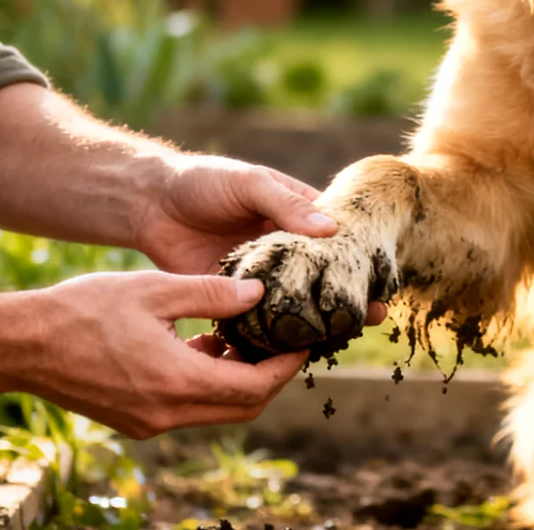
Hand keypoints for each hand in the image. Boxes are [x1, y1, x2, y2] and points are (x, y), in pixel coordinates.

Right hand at [7, 271, 306, 437]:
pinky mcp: (134, 420)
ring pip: (214, 409)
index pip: (255, 388)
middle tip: (281, 339)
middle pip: (241, 406)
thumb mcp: (154, 290)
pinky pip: (186, 407)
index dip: (286, 365)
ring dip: (235, 378)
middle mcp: (166, 413)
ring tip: (241, 334)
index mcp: (176, 381)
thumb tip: (259, 292)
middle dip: (268, 375)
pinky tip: (201, 344)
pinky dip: (205, 382)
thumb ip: (211, 293)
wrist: (19, 344)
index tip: (303, 340)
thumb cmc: (82, 309)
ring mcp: (148, 422)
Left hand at [133, 154, 387, 324]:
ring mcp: (259, 278)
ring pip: (294, 303)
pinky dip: (275, 335)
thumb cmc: (205, 181)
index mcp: (295, 217)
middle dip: (348, 296)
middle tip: (375, 315)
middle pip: (322, 277)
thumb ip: (285, 204)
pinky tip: (292, 351)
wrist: (150, 203)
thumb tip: (331, 229)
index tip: (382, 280)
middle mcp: (283, 251)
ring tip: (342, 338)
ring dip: (316, 321)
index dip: (359, 259)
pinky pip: (258, 320)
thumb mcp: (249, 183)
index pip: (336, 240)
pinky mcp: (232, 298)